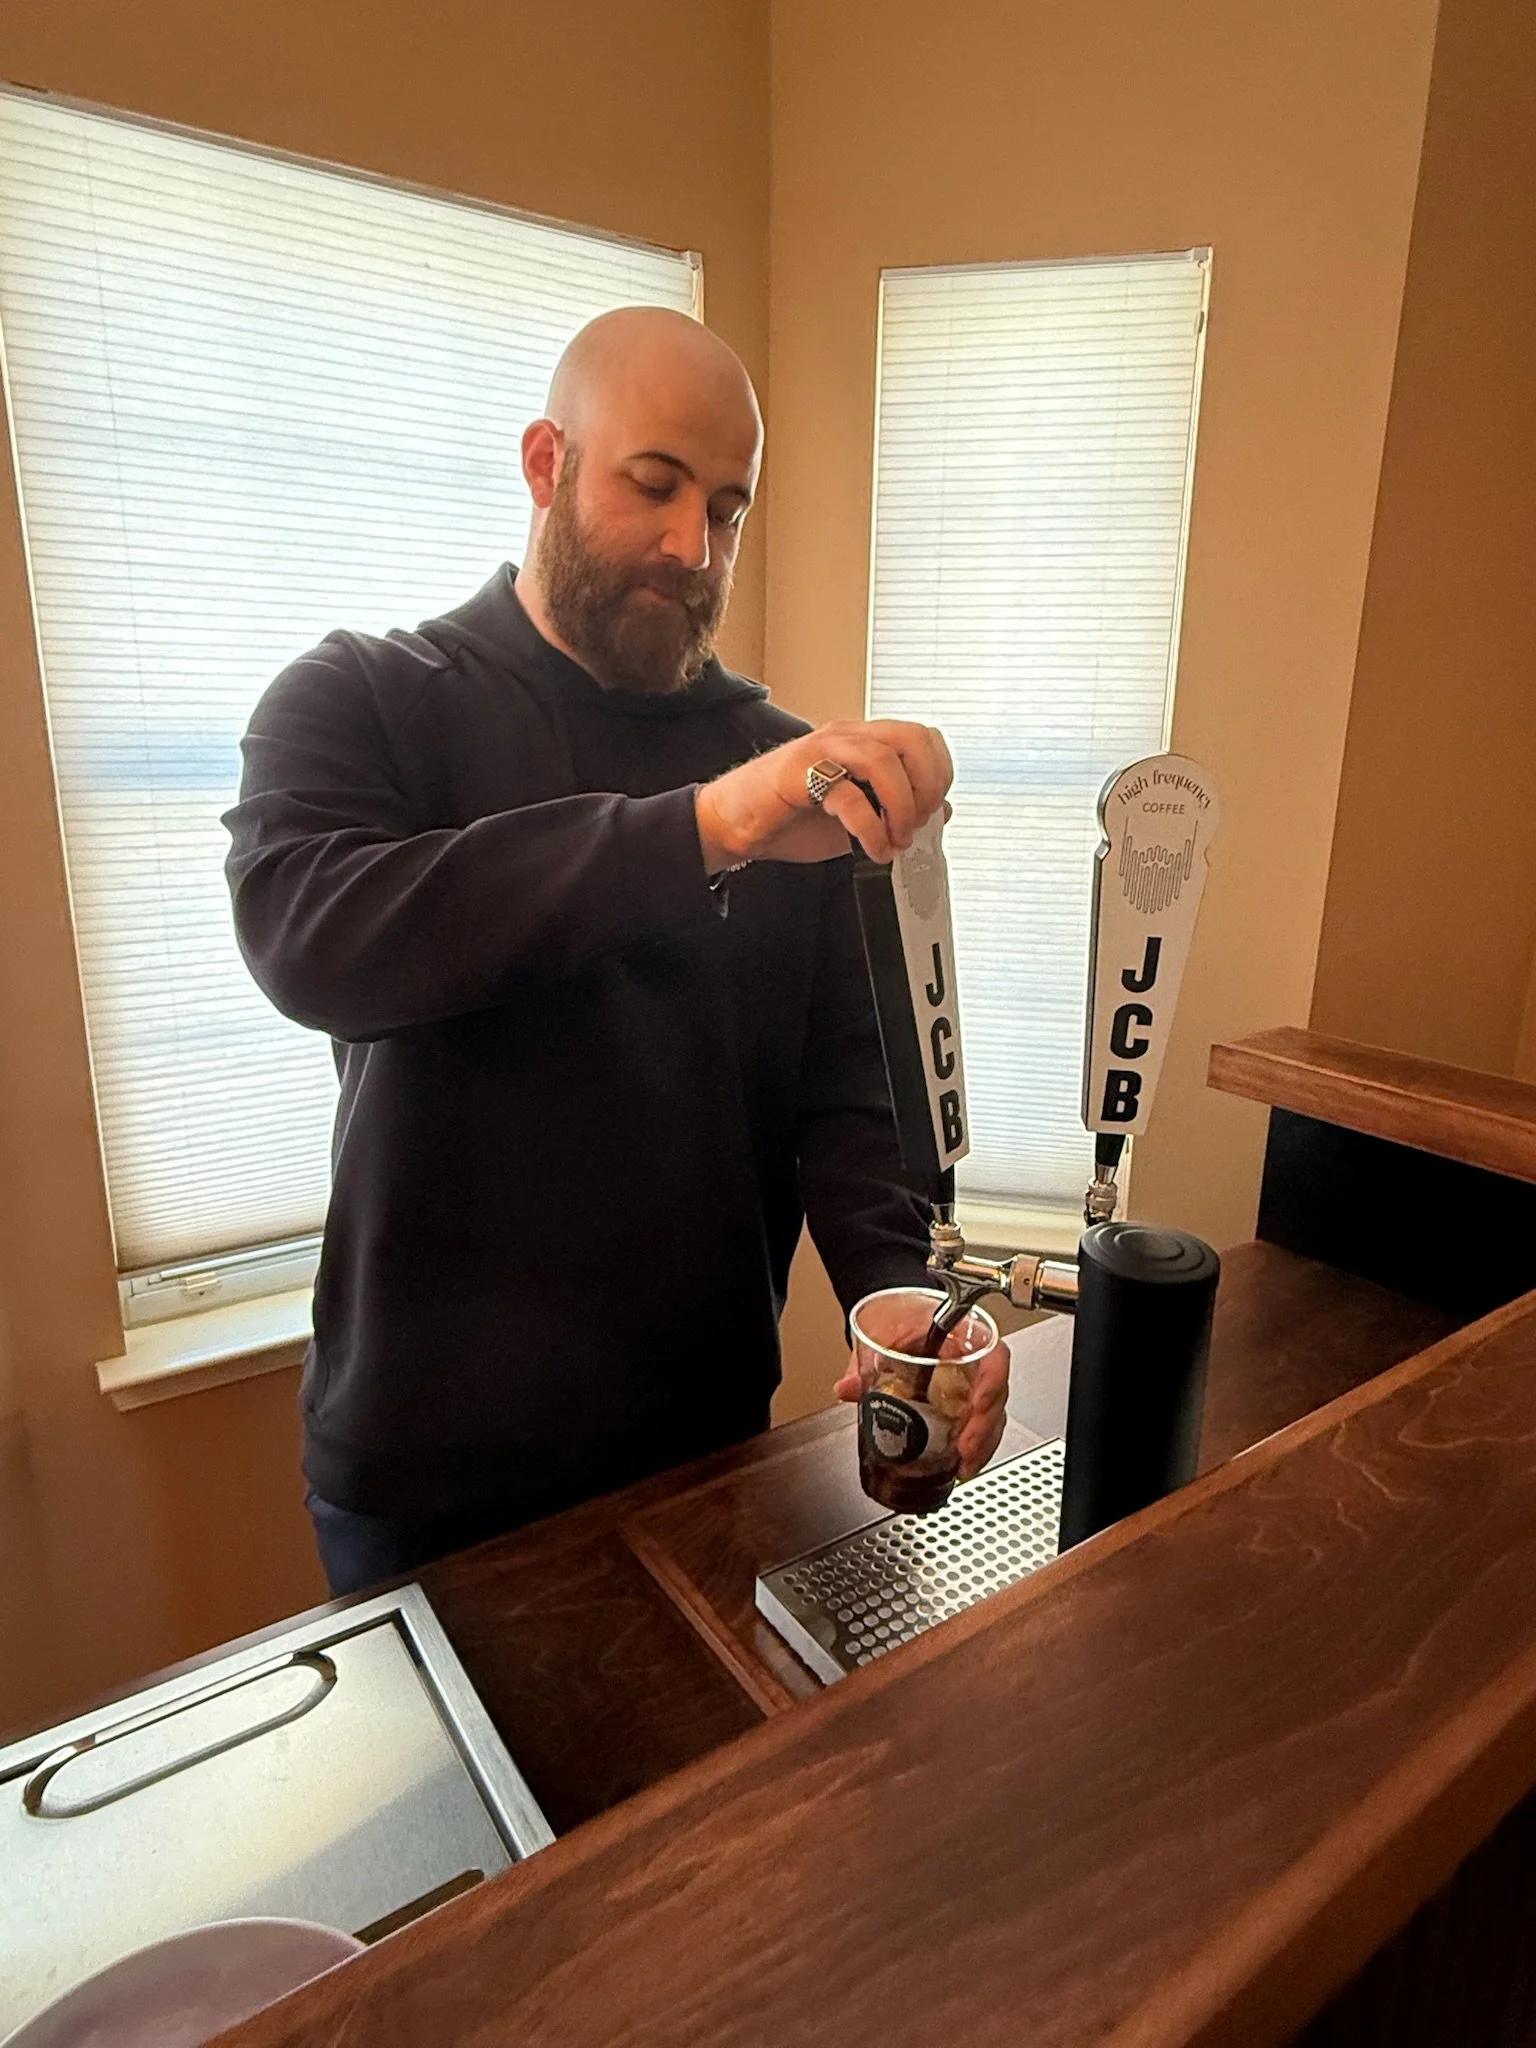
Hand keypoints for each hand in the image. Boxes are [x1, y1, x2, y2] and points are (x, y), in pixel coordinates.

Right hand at [694, 720, 952, 872]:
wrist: (734, 825)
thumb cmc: (791, 819)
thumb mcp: (857, 816)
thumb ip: (896, 809)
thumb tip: (940, 812)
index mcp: (864, 741)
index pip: (924, 737)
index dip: (938, 775)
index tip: (928, 814)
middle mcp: (846, 737)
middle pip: (912, 738)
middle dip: (926, 785)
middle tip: (916, 824)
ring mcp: (821, 750)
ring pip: (883, 759)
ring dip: (901, 806)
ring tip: (894, 839)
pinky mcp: (798, 774)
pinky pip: (847, 794)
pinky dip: (869, 827)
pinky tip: (871, 848)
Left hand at [835, 1333, 1010, 1481]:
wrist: (902, 1316)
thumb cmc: (902, 1316)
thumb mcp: (884, 1332)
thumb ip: (864, 1361)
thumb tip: (846, 1388)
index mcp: (962, 1335)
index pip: (993, 1354)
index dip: (993, 1380)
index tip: (979, 1404)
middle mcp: (975, 1360)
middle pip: (997, 1393)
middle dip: (985, 1426)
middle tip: (966, 1450)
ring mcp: (973, 1383)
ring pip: (993, 1415)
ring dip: (982, 1444)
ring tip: (964, 1467)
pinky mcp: (966, 1402)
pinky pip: (982, 1425)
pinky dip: (976, 1448)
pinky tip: (961, 1465)